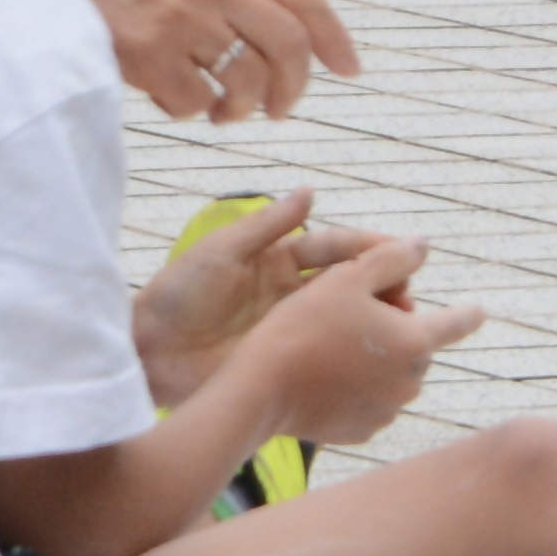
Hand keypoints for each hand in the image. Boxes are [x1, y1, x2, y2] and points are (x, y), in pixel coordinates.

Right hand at [36, 0, 358, 123]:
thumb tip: (285, 36)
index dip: (334, 37)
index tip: (349, 68)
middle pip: (288, 46)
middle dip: (294, 88)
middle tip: (280, 108)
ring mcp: (180, 16)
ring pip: (246, 81)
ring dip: (242, 107)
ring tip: (225, 110)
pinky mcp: (147, 52)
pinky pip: (193, 101)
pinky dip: (192, 110)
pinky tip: (178, 100)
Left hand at [135, 186, 388, 403]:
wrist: (146, 352)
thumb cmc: (176, 295)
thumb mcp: (221, 251)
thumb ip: (267, 224)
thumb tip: (312, 191)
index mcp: (278, 260)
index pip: (335, 248)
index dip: (369, 249)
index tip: (405, 251)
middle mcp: (290, 293)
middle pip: (349, 285)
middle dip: (383, 287)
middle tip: (410, 298)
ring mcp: (289, 330)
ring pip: (345, 321)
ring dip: (375, 323)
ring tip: (405, 330)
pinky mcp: (284, 362)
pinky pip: (326, 356)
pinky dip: (353, 358)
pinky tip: (376, 364)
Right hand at [250, 242, 483, 450]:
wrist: (261, 387)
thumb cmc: (303, 324)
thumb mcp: (346, 277)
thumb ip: (392, 258)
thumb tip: (422, 247)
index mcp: (415, 341)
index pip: (456, 323)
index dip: (467, 313)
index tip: (479, 312)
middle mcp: (410, 381)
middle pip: (414, 347)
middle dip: (395, 330)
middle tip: (351, 316)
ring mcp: (387, 410)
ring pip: (391, 376)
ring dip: (376, 361)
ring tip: (331, 347)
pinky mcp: (361, 431)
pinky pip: (368, 402)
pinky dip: (355, 389)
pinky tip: (325, 377)